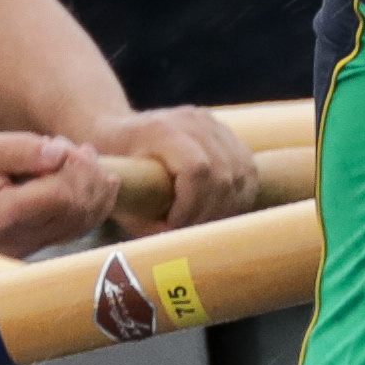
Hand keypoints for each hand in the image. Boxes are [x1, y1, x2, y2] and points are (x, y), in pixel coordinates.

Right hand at [0, 130, 116, 256]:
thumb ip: (23, 150)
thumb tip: (63, 151)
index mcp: (5, 216)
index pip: (64, 195)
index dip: (80, 169)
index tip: (76, 146)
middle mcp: (17, 239)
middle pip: (77, 213)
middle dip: (91, 180)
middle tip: (87, 151)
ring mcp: (21, 248)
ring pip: (77, 226)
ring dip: (91, 195)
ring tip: (90, 165)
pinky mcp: (22, 246)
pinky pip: (64, 230)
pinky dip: (81, 208)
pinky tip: (84, 186)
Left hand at [93, 102, 265, 227]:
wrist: (121, 131)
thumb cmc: (118, 169)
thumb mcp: (120, 195)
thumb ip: (145, 222)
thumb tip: (176, 243)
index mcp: (163, 131)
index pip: (196, 169)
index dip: (191, 205)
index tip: (174, 226)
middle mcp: (193, 122)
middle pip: (222, 175)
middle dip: (209, 213)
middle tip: (190, 232)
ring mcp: (213, 125)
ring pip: (241, 173)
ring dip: (227, 207)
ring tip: (204, 225)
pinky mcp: (226, 133)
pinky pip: (247, 169)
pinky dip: (239, 196)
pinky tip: (220, 212)